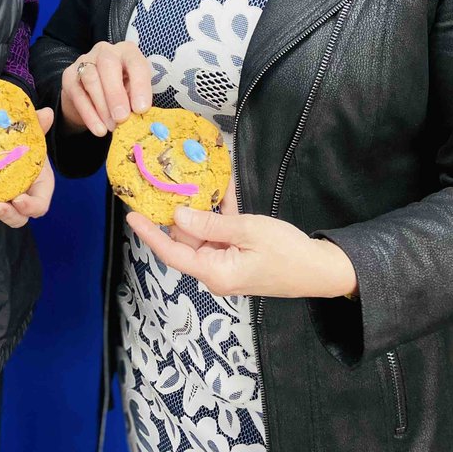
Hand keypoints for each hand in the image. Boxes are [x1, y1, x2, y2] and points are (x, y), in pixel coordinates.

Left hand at [0, 108, 55, 227]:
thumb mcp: (33, 135)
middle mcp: (25, 196)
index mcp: (40, 186)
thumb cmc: (28, 143)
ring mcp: (8, 198)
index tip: (18, 199)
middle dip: (8, 214)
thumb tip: (46, 113)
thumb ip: (39, 126)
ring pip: (2, 214)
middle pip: (20, 216)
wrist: (16, 143)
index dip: (30, 207)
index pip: (40, 206)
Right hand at [61, 41, 152, 136]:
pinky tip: (98, 129)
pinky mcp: (69, 76)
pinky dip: (89, 114)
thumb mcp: (133, 92)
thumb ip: (136, 98)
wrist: (93, 95)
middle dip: (115, 93)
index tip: (141, 108)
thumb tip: (139, 114)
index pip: (135, 62)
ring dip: (102, 106)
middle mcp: (105, 51)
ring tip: (111, 127)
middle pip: (108, 64)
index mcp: (127, 52)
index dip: (140, 85)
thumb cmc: (121, 92)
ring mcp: (84, 61)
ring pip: (91, 78)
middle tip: (122, 118)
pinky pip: (78, 94)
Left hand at [126, 205, 358, 299]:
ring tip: (195, 180)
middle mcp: (215, 271)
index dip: (150, 234)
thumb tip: (177, 217)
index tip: (131, 215)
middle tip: (169, 183)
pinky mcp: (237, 257)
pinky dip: (220, 213)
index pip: (171, 253)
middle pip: (186, 241)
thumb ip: (211, 224)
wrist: (321, 270)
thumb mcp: (248, 231)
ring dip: (201, 210)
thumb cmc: (287, 252)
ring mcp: (226, 264)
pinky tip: (222, 185)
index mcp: (215, 272)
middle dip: (179, 214)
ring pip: (202, 234)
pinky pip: (220, 233)